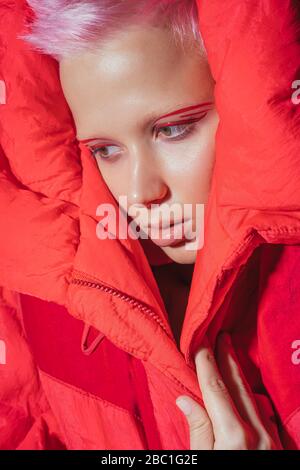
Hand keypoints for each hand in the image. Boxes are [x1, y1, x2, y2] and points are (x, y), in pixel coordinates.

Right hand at [175, 332, 276, 449]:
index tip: (199, 342)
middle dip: (228, 358)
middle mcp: (257, 433)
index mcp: (234, 436)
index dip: (205, 362)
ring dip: (240, 376)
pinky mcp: (278, 447)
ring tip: (231, 358)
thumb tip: (185, 400)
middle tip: (222, 336)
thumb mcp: (201, 462)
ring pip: (255, 397)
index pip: (215, 388)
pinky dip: (253, 398)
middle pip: (239, 385)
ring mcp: (271, 440)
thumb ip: (198, 431)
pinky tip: (246, 394)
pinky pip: (266, 414)